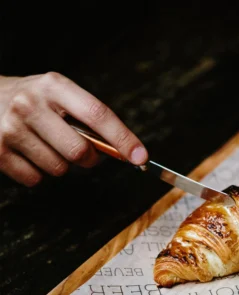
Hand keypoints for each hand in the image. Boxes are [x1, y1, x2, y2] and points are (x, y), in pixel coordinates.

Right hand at [0, 72, 147, 185]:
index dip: (123, 138)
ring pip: (59, 169)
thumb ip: (88, 118)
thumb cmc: (33, 100)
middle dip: (89, 158)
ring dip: (61, 164)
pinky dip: (39, 173)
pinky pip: (36, 180)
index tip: (140, 157)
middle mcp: (30, 104)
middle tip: (81, 151)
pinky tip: (29, 153)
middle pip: (80, 151)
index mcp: (54, 86)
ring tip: (46, 144)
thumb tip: (121, 150)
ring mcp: (11, 129)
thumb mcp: (59, 95)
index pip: (98, 114)